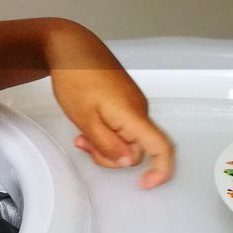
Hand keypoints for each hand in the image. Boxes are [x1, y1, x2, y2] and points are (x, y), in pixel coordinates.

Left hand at [45, 22, 174, 188]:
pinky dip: (105, 131)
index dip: (160, 171)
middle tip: (83, 145)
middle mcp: (140, 110)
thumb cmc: (76, 78)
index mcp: (134, 115)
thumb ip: (107, 144)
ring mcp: (133, 104)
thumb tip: (129, 163)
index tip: (146, 185)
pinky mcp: (125, 101)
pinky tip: (87, 124)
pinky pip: (121, 126)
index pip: (161, 147)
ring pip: (126, 139)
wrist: (71, 47)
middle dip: (111, 155)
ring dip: (105, 143)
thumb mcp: (85, 118)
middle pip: (136, 149)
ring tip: (81, 133)